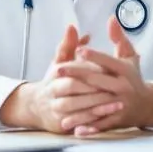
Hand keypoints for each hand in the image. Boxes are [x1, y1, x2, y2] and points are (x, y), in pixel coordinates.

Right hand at [0, 25, 124, 132]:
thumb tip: (72, 27)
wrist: (35, 107)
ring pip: (75, 107)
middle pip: (72, 87)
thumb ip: (68, 45)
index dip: (91, 69)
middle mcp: (53, 90)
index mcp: (56, 73)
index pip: (73, 69)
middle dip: (94, 88)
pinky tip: (106, 117)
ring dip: (96, 105)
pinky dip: (91, 121)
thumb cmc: (54, 82)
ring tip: (117, 104)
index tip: (109, 69)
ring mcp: (55, 108)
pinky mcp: (58, 124)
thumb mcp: (59, 62)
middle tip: (116, 88)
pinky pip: (76, 123)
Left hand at [55, 17, 152, 135]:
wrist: (148, 105)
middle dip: (77, 75)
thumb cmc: (133, 77)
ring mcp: (120, 105)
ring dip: (78, 107)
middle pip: (98, 80)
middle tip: (58, 70)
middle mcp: (123, 87)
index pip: (108, 62)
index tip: (78, 50)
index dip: (93, 56)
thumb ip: (119, 38)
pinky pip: (102, 124)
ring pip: (96, 105)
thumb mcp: (129, 56)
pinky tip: (76, 130)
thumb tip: (111, 19)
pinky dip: (89, 128)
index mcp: (125, 71)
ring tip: (59, 106)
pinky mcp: (118, 120)